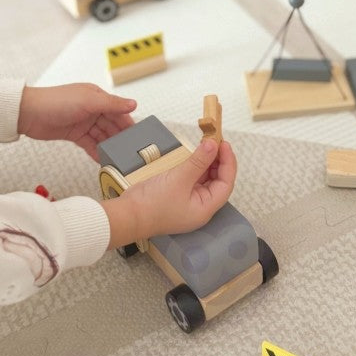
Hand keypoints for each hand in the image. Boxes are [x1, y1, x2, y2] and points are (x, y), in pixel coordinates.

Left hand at [18, 84, 136, 160]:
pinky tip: (103, 159)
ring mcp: (83, 122)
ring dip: (110, 146)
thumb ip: (112, 104)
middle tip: (130, 150)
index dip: (129, 123)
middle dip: (120, 137)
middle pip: (111, 125)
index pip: (119, 111)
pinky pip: (90, 144)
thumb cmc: (56, 101)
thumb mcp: (89, 101)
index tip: (138, 135)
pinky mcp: (74, 134)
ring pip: (102, 136)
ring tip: (118, 158)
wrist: (28, 113)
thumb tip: (133, 104)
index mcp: (97, 97)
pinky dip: (97, 151)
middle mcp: (92, 109)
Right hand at [102, 136, 236, 247]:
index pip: (226, 184)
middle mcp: (200, 206)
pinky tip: (197, 154)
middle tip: (216, 140)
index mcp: (205, 208)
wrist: (127, 215)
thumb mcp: (179, 178)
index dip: (228, 163)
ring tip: (208, 143)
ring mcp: (189, 201)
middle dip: (219, 160)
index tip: (224, 144)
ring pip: (206, 178)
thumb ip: (199, 161)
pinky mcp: (178, 195)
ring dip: (208, 161)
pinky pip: (194, 178)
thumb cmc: (153, 203)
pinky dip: (197, 166)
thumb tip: (214, 145)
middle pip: (218, 181)